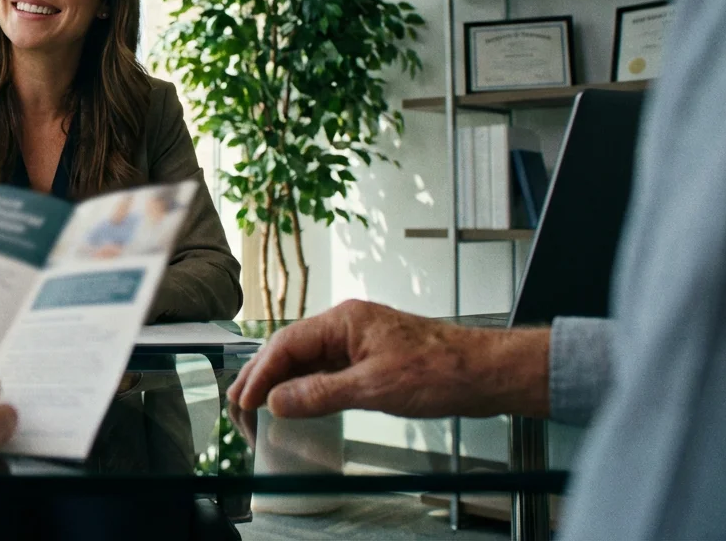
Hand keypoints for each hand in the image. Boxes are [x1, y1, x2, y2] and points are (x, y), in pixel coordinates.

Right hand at [228, 300, 549, 418]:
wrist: (484, 372)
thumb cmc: (442, 369)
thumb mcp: (375, 387)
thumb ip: (321, 394)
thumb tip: (279, 401)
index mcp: (344, 320)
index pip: (285, 344)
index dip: (260, 374)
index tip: (245, 400)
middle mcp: (346, 325)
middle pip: (289, 348)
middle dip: (262, 376)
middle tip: (240, 404)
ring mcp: (357, 340)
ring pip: (305, 359)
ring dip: (281, 383)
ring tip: (259, 406)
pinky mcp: (368, 357)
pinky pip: (324, 369)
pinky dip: (304, 386)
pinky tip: (296, 403)